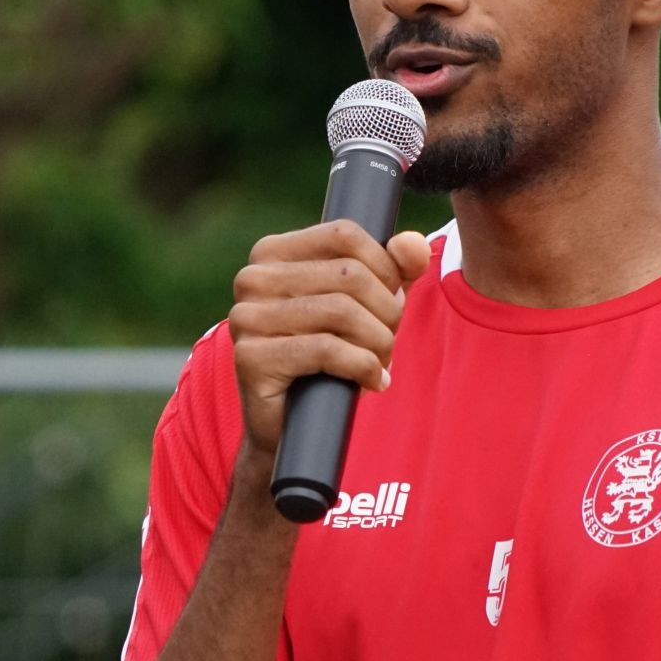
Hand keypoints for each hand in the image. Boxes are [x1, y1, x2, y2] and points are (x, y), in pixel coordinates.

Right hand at [228, 222, 431, 458]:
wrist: (289, 426)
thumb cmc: (327, 358)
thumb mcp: (366, 306)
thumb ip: (393, 269)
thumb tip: (413, 243)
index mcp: (272, 253)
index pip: (344, 234)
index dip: (385, 267)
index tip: (392, 300)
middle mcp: (252, 278)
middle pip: (349, 274)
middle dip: (386, 312)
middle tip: (388, 341)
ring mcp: (246, 318)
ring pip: (342, 310)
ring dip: (378, 342)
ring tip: (381, 363)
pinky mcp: (250, 358)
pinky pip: (327, 349)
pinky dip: (363, 366)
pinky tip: (372, 381)